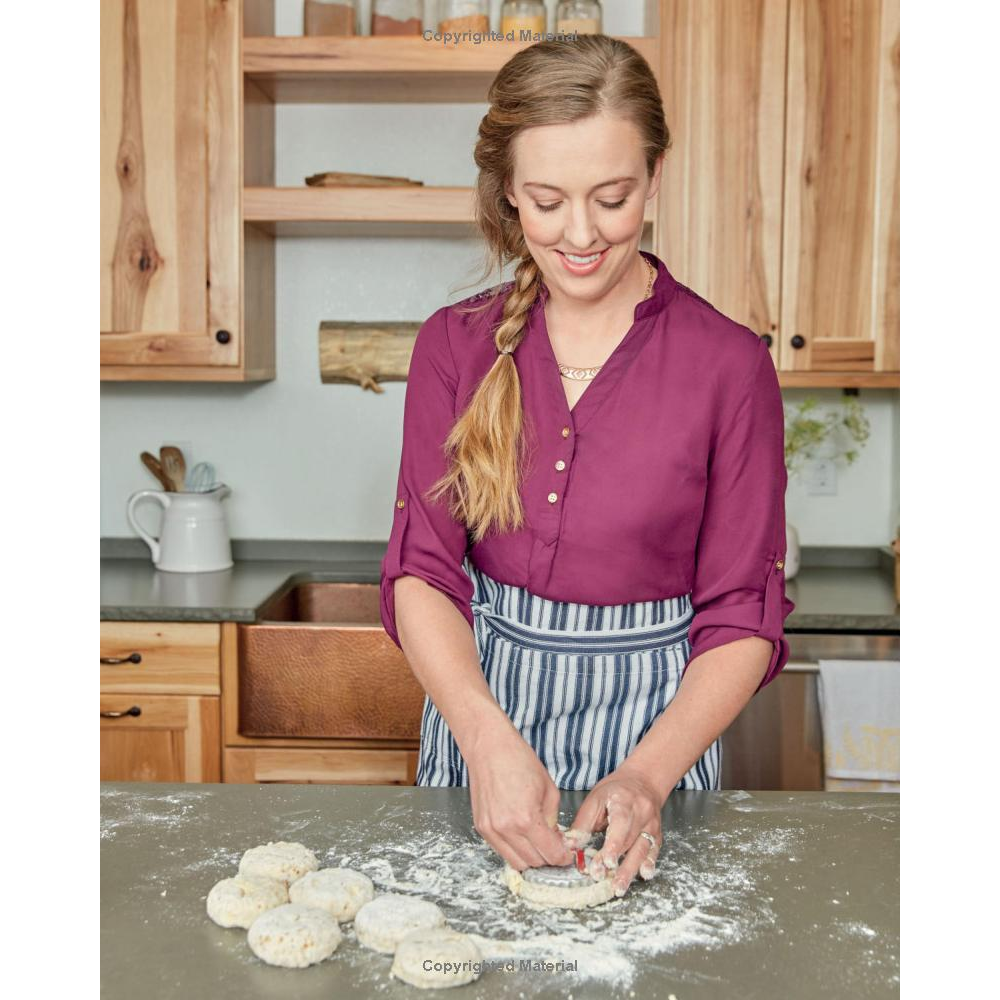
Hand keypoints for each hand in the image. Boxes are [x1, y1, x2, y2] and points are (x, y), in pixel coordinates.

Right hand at [463, 720, 573, 872]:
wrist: (489, 748)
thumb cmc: (519, 761)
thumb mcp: (549, 789)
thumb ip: (553, 819)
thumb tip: (555, 839)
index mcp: (527, 818)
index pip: (550, 854)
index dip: (563, 857)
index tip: (567, 855)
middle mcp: (506, 828)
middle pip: (533, 863)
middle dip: (548, 858)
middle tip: (554, 847)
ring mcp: (491, 830)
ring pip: (516, 862)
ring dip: (530, 857)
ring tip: (538, 843)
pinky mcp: (481, 827)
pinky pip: (501, 850)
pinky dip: (514, 849)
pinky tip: (521, 835)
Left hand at [569, 763, 665, 896]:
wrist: (644, 781)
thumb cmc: (616, 790)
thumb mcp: (595, 798)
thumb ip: (583, 823)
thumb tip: (570, 845)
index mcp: (624, 801)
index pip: (620, 824)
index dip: (613, 844)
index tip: (604, 862)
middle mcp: (641, 812)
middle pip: (629, 841)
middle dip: (616, 863)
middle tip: (603, 879)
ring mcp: (651, 825)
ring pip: (642, 849)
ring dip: (630, 870)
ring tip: (619, 887)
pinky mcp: (657, 834)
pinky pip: (654, 851)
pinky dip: (649, 863)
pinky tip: (645, 874)